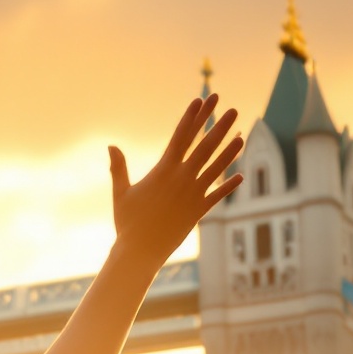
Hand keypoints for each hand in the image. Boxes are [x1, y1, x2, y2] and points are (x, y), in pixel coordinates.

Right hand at [107, 95, 245, 264]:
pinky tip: (241, 175)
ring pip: (217, 167)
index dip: (192, 117)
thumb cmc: (127, 223)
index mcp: (163, 170)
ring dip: (230, 151)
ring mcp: (193, 195)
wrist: (140, 252)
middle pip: (205, 146)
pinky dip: (229, 185)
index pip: (181, 136)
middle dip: (218, 125)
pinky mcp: (199, 212)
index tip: (201, 101)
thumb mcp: (121, 192)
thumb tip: (111, 146)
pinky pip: (217, 195)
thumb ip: (119, 168)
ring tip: (241, 135)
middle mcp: (182, 179)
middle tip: (231, 109)